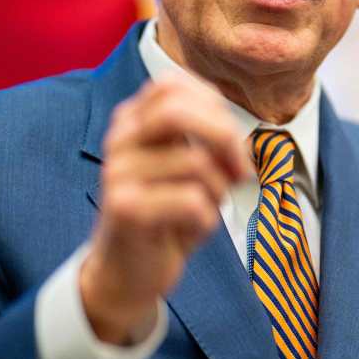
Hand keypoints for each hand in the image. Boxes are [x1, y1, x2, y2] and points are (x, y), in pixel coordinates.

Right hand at [79, 75, 250, 344]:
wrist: (128, 273)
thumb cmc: (169, 213)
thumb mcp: (190, 166)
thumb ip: (209, 138)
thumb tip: (239, 144)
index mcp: (133, 121)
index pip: (174, 85)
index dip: (214, 107)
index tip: (231, 141)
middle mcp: (119, 140)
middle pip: (177, 110)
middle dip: (225, 137)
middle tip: (241, 172)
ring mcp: (117, 173)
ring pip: (197, 163)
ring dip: (218, 193)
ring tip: (202, 212)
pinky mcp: (124, 209)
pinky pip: (192, 202)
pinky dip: (206, 221)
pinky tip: (187, 234)